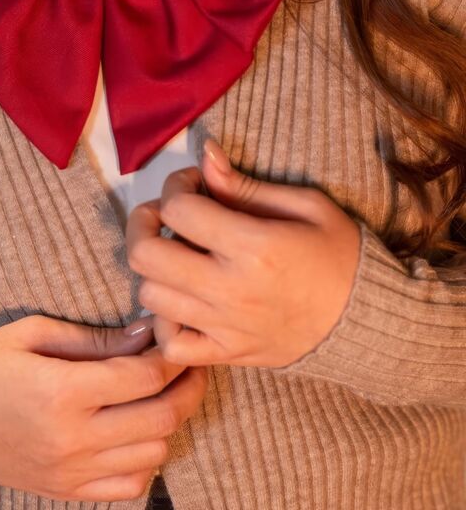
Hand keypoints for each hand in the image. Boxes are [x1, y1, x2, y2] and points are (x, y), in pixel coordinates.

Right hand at [0, 314, 207, 500]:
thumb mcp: (31, 334)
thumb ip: (94, 339)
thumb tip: (148, 337)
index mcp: (60, 391)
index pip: (145, 376)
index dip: (172, 357)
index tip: (177, 341)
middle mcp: (71, 437)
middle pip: (162, 417)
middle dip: (187, 388)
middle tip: (190, 367)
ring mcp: (71, 470)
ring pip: (155, 453)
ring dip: (168, 424)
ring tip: (163, 398)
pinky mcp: (68, 491)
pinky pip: (131, 486)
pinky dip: (146, 461)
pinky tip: (137, 435)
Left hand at [126, 138, 361, 367]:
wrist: (365, 318)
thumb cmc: (338, 255)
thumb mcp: (305, 206)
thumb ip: (245, 186)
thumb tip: (204, 156)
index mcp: (253, 246)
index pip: (178, 210)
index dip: (175, 188)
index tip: (192, 185)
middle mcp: (231, 288)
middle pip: (145, 256)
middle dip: (143, 224)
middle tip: (164, 217)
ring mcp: (224, 326)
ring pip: (150, 296)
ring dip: (154, 270)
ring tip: (177, 257)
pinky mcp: (226, 354)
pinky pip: (170, 345)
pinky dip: (164, 324)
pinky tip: (181, 304)